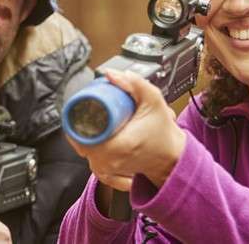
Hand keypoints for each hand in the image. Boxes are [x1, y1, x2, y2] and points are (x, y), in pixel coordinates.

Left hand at [66, 70, 186, 191]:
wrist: (173, 157)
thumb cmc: (163, 133)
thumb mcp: (153, 101)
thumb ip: (134, 84)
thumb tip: (111, 74)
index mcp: (119, 144)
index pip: (81, 136)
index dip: (75, 121)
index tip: (79, 109)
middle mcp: (111, 160)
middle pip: (79, 142)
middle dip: (81, 125)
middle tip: (87, 112)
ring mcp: (109, 169)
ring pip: (84, 152)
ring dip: (85, 138)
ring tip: (92, 124)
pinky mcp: (109, 174)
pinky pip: (91, 164)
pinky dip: (91, 152)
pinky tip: (96, 142)